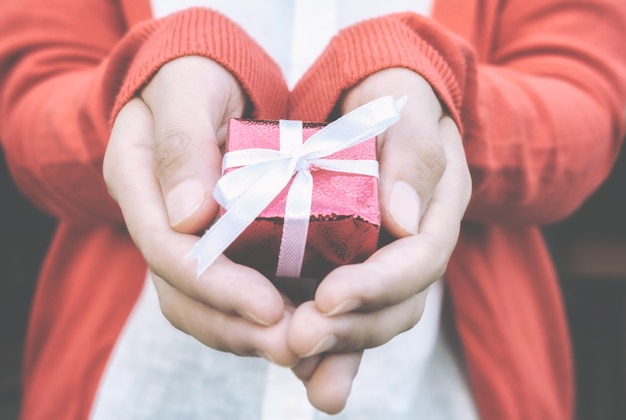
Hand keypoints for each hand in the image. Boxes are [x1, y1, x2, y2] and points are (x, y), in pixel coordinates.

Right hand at [103, 56, 298, 365]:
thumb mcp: (187, 90)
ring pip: (199, 305)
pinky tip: (293, 324)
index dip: (216, 283)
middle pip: (181, 292)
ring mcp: (177, 238)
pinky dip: (253, 317)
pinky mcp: (207, 246)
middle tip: (292, 344)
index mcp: (136, 180)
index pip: (165, 248)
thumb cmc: (194, 75)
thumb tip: (189, 218)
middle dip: (235, 324)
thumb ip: (184, 146)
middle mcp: (153, 220)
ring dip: (246, 333)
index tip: (268, 306)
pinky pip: (222, 294)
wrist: (199, 81)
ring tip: (299, 347)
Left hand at [287, 68, 471, 412]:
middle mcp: (417, 246)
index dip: (378, 284)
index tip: (329, 297)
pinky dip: (331, 349)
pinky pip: (352, 316)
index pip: (419, 259)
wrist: (381, 101)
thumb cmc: (393, 96)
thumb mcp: (408, 107)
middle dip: (351, 328)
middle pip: (398, 304)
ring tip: (297, 366)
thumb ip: (412, 152)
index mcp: (437, 210)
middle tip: (298, 340)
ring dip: (338, 351)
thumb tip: (403, 218)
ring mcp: (389, 264)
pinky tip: (302, 370)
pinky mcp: (360, 272)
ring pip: (374, 320)